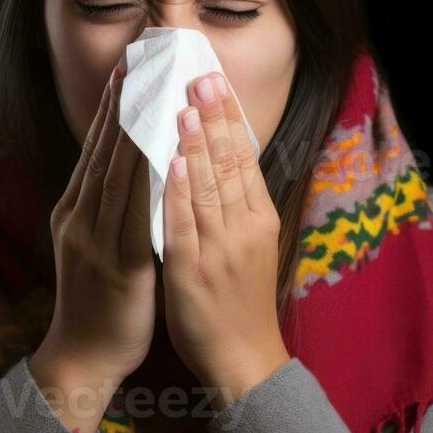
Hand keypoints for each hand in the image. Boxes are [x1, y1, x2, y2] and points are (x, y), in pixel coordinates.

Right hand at [30, 66, 155, 391]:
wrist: (83, 357)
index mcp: (73, 213)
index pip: (94, 151)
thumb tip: (123, 166)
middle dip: (123, 105)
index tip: (127, 72)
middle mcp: (80, 221)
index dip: (110, 109)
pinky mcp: (121, 268)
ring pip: (118, 177)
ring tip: (153, 92)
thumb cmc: (95, 301)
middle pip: (103, 153)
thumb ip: (103, 207)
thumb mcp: (89, 246)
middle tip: (139, 62)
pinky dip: (150, 182)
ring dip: (137, 132)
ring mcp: (97, 243)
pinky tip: (166, 155)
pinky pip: (137, 218)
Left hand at [162, 71, 290, 408]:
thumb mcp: (249, 245)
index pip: (244, 157)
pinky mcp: (194, 270)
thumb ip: (236, 204)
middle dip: (215, 115)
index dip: (229, 117)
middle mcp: (244, 227)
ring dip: (197, 142)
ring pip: (208, 185)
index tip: (215, 80)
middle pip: (230, 162)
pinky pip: (185, 223)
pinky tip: (173, 160)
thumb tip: (221, 158)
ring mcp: (220, 248)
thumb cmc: (241, 299)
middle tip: (201, 73)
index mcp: (259, 218)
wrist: (243, 359)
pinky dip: (179, 190)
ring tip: (186, 102)